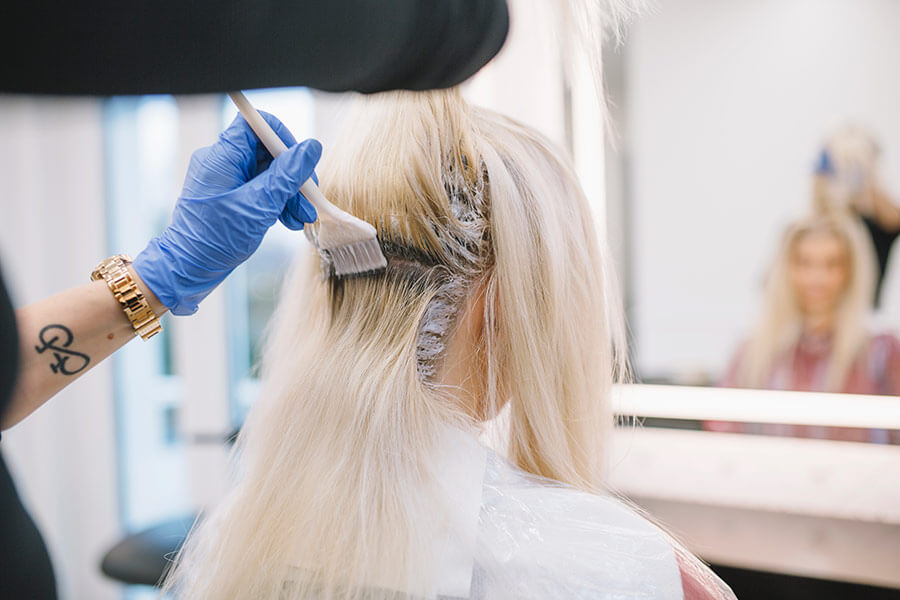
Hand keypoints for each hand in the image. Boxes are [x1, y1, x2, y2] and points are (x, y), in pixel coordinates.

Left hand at [133, 113, 320, 315]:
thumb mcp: (260, 205)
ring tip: (301, 219)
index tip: (302, 164)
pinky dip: (275, 203)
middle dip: (292, 176)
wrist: (187, 269)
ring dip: (288, 194)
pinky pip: (258, 190)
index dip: (283, 139)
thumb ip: (287, 175)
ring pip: (266, 174)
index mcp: (223, 156)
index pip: (257, 125)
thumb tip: (311, 147)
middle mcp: (221, 162)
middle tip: (309, 201)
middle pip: (266, 152)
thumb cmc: (216, 238)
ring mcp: (224, 180)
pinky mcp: (228, 197)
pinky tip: (288, 221)